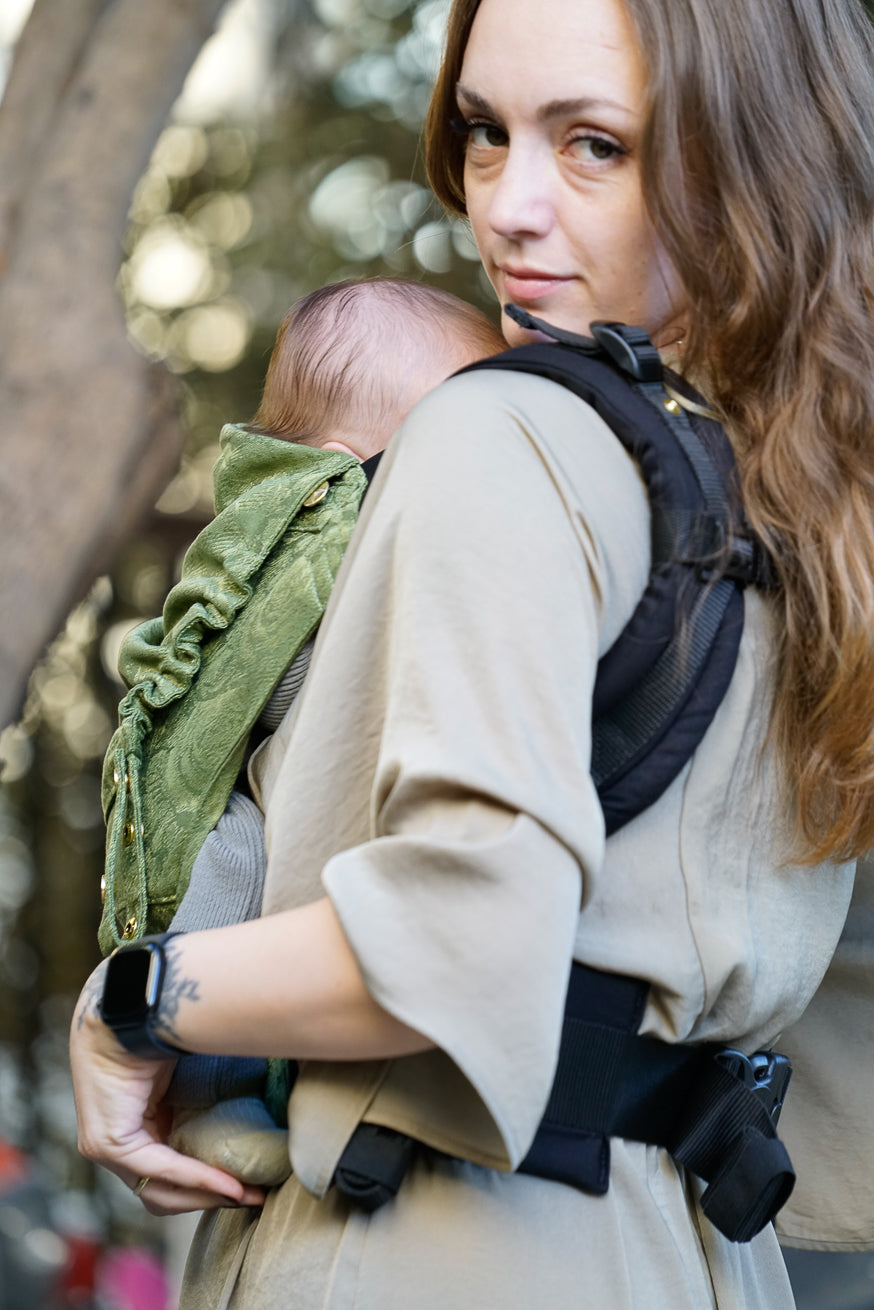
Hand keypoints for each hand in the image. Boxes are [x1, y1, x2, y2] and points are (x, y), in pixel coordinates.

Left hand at [70, 964, 266, 1215]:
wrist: (132, 1004)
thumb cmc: (160, 1026)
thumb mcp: (190, 1074)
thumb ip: (210, 1099)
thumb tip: (265, 1102)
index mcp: (132, 1124)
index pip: (168, 1173)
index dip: (210, 1184)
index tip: (252, 1186)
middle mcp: (114, 1142)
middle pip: (164, 1192)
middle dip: (211, 1199)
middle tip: (253, 1195)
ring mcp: (106, 1147)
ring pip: (161, 1190)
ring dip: (207, 1195)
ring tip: (248, 1193)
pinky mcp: (109, 1143)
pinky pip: (159, 1168)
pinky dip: (198, 1176)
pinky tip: (230, 1183)